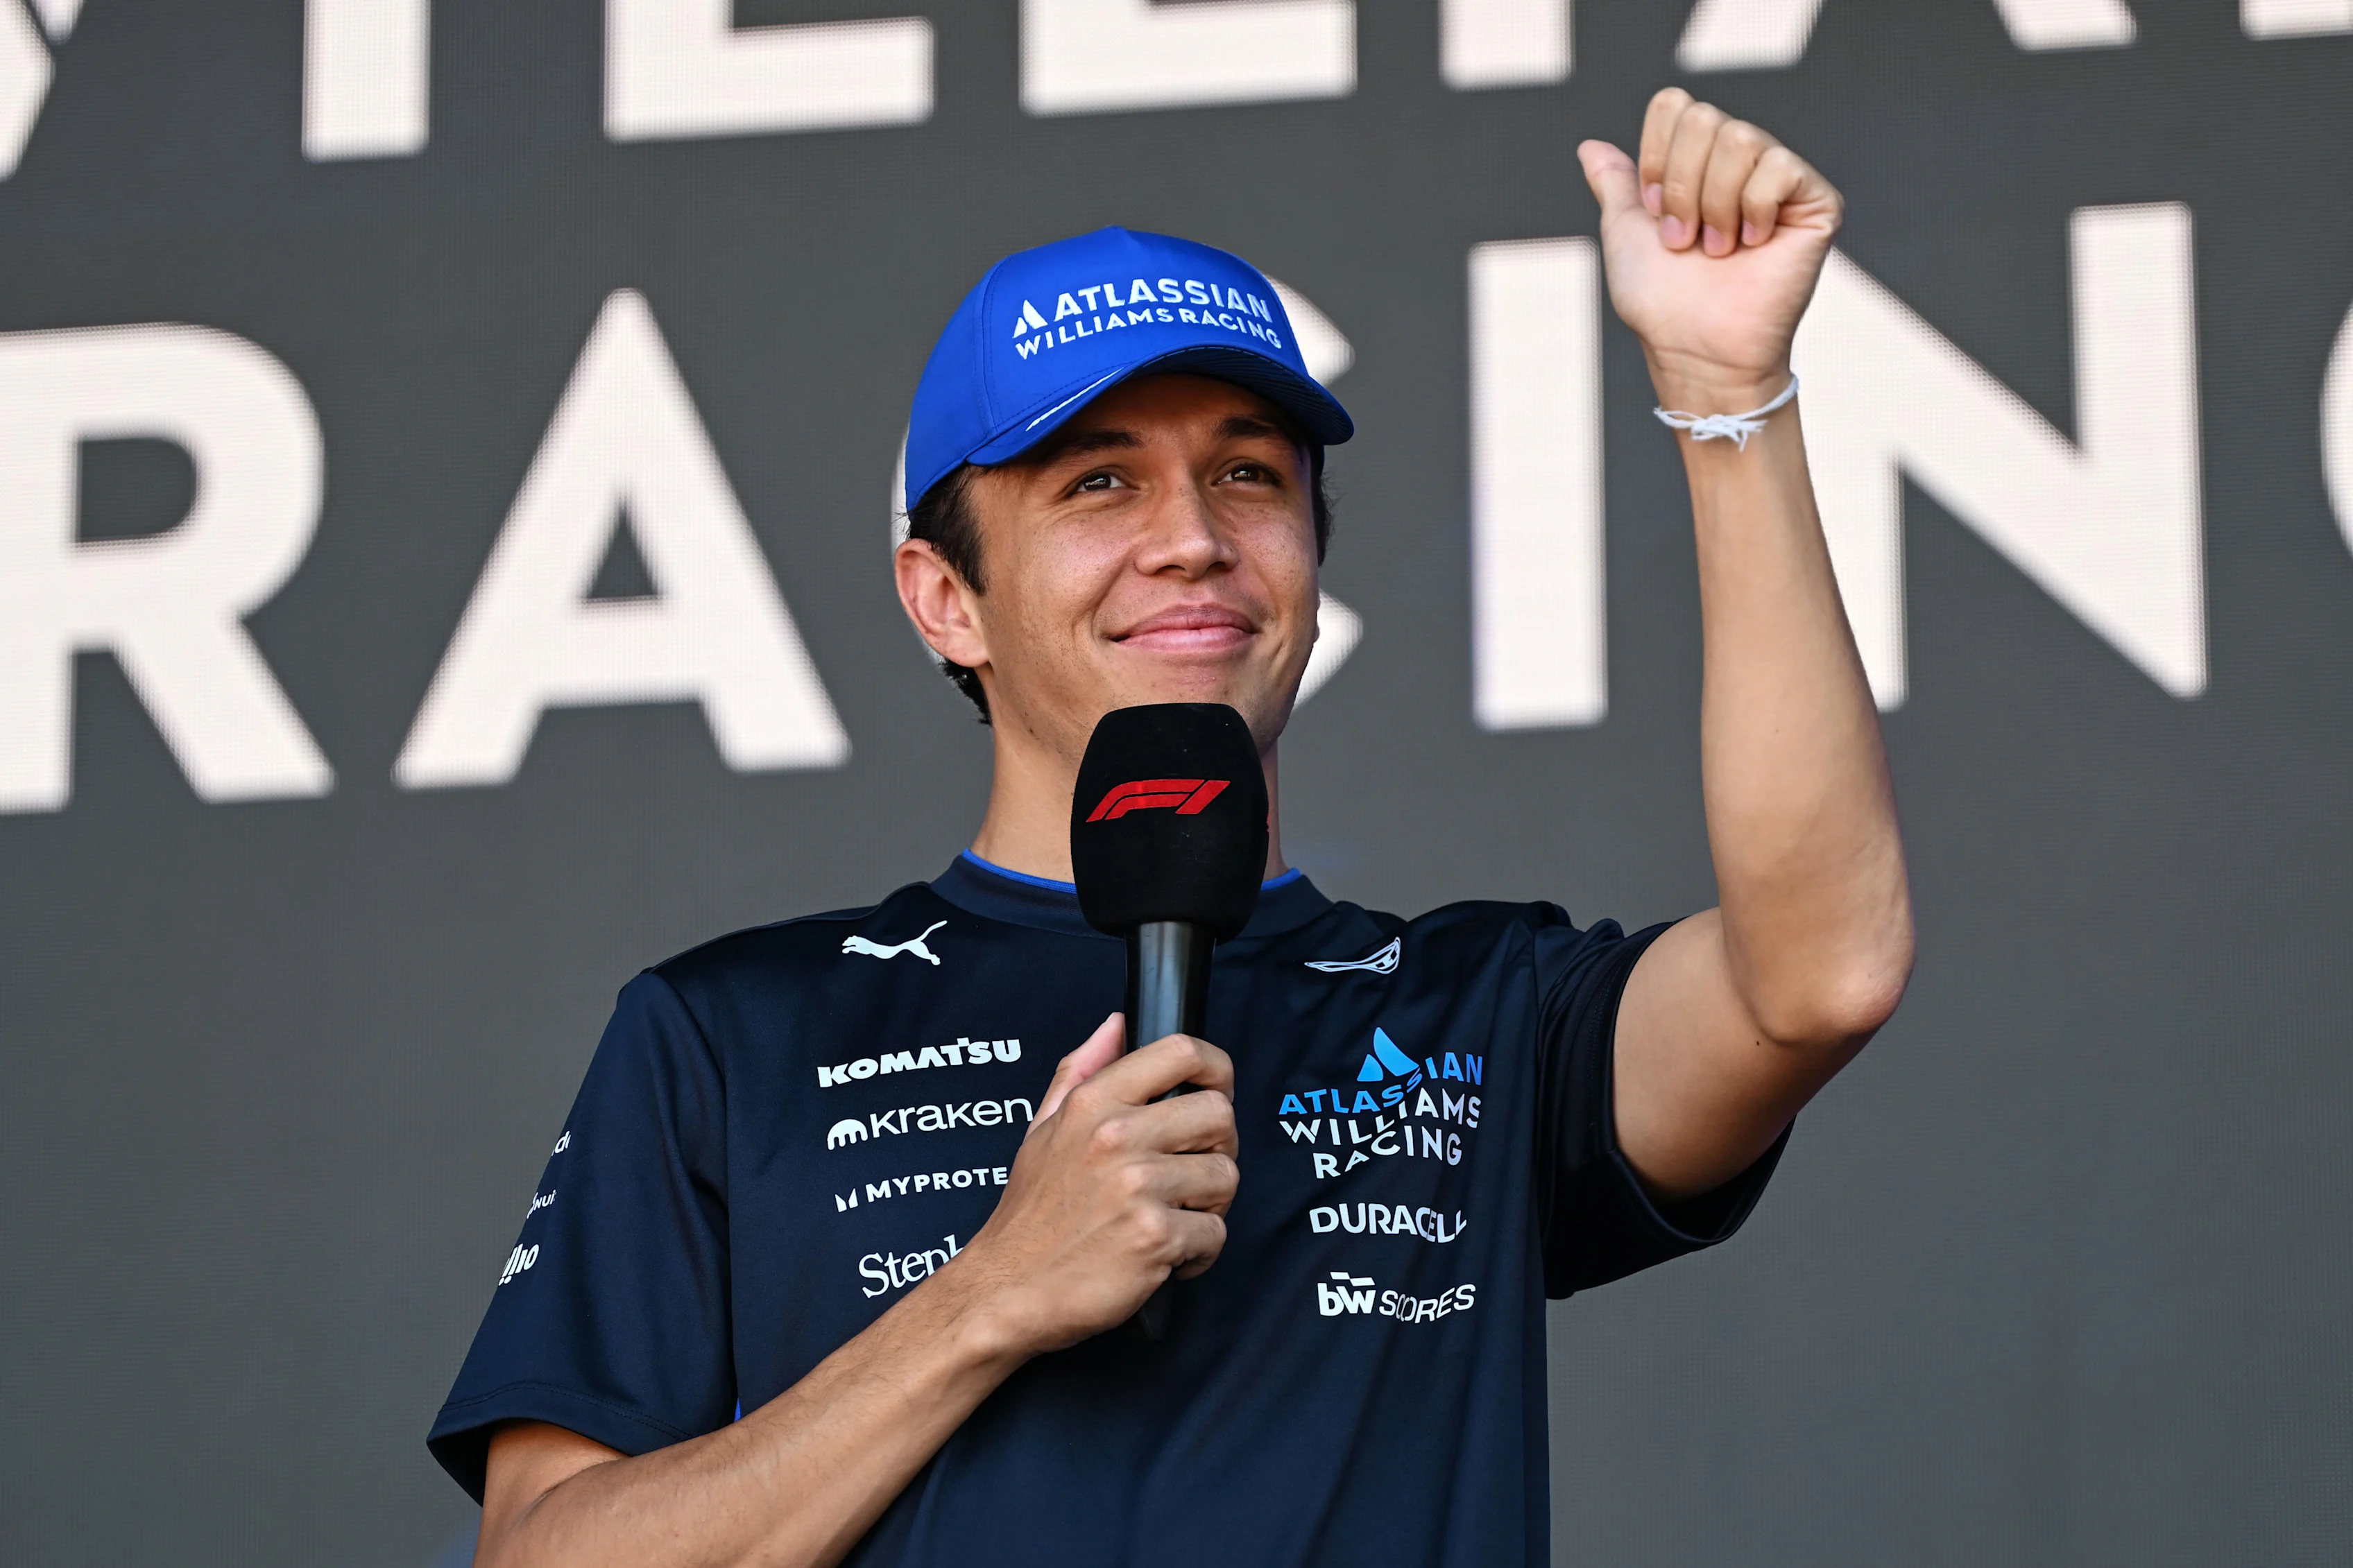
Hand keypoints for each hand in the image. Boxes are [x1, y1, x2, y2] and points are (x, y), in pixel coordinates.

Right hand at [948, 1014, 1238, 1355]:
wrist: (1005, 1292)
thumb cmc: (1029, 1217)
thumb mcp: (1042, 1129)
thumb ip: (1080, 1070)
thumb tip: (1116, 1025)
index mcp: (1093, 1103)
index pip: (1181, 1052)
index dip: (1216, 1068)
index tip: (1217, 1090)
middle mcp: (1117, 1136)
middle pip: (1219, 1114)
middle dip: (1217, 1146)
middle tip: (1191, 1172)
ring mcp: (1138, 1186)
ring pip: (1226, 1175)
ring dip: (1209, 1205)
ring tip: (1173, 1218)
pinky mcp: (1155, 1237)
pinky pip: (1215, 1233)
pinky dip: (1199, 1253)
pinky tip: (1167, 1257)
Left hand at [1579, 89, 1842, 409]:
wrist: (1696, 348)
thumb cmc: (1662, 301)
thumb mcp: (1625, 233)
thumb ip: (1615, 185)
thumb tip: (1590, 146)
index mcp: (1697, 162)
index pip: (1675, 106)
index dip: (1655, 159)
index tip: (1655, 215)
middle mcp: (1740, 161)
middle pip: (1704, 118)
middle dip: (1681, 188)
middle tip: (1685, 240)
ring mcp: (1780, 178)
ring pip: (1740, 139)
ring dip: (1713, 205)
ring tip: (1717, 250)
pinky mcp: (1817, 200)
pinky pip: (1780, 166)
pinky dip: (1754, 210)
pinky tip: (1754, 245)